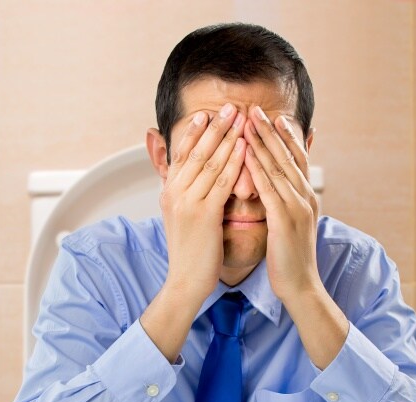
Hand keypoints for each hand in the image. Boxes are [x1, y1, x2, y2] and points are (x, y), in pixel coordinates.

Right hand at [161, 103, 246, 304]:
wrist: (185, 282)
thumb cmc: (190, 251)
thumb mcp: (181, 217)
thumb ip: (185, 194)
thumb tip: (190, 177)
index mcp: (169, 191)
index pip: (182, 154)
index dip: (195, 132)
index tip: (208, 113)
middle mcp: (174, 193)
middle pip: (196, 151)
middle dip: (215, 126)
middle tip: (231, 106)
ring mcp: (187, 203)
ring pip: (209, 162)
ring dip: (227, 137)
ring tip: (241, 117)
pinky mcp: (203, 215)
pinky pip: (221, 182)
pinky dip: (234, 162)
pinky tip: (246, 147)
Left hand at [243, 106, 320, 301]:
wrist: (300, 286)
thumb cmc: (290, 257)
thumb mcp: (290, 224)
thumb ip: (286, 203)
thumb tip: (277, 189)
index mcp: (306, 197)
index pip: (295, 159)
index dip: (283, 136)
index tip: (270, 116)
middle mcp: (305, 197)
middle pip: (287, 156)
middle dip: (270, 131)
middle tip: (254, 109)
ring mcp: (298, 208)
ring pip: (279, 167)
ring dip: (262, 142)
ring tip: (247, 121)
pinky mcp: (285, 221)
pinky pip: (270, 189)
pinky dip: (258, 168)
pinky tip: (246, 153)